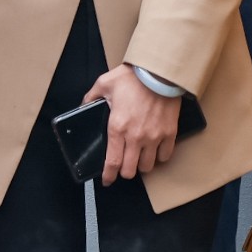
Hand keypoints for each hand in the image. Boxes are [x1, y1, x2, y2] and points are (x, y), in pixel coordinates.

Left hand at [84, 64, 180, 184]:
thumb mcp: (105, 84)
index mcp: (117, 127)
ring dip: (142, 165)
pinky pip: (165, 155)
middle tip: (124, 166)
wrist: (159, 72)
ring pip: (147, 166)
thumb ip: (91, 97)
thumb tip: (83, 105)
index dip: (108, 176)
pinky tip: (155, 151)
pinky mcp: (169, 133)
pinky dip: (160, 157)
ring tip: (139, 158)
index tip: (107, 180)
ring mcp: (154, 137)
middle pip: (130, 170)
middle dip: (125, 172)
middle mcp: (135, 136)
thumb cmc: (133, 77)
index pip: (112, 162)